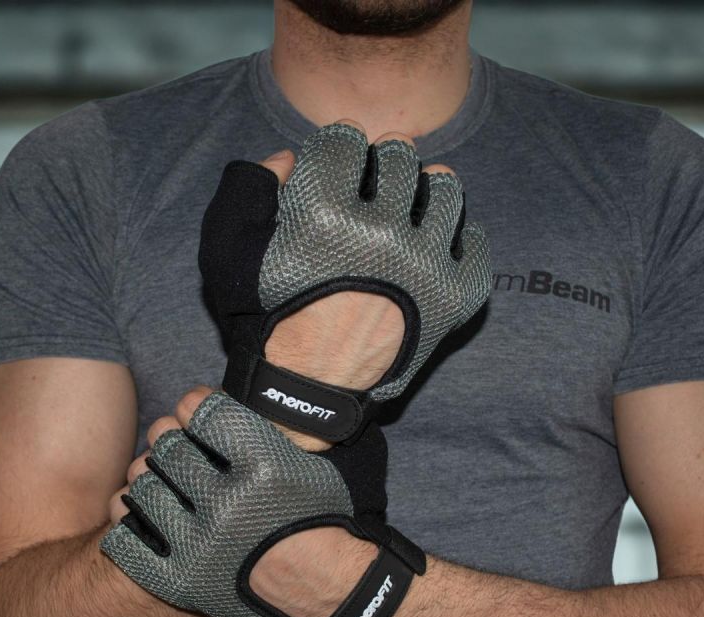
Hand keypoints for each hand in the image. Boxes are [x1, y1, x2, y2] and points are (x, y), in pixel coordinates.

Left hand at [108, 386, 377, 616]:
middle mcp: (225, 502)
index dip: (194, 403)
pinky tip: (151, 517)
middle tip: (178, 443)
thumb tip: (232, 399)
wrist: (320, 587)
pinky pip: (127, 538)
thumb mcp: (309, 466)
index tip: (196, 409)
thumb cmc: (318, 520)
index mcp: (261, 468)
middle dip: (170, 435)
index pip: (200, 409)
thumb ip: (267, 433)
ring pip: (141, 486)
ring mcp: (198, 544)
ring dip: (152, 477)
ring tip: (167, 482)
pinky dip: (132, 522)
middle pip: (167, 444)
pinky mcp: (179, 580)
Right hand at [199, 119, 488, 447]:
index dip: (336, 147)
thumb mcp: (226, 251)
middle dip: (379, 162)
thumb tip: (290, 156)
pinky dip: (460, 236)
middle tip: (370, 186)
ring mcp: (426, 268)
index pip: (346, 140)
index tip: (336, 163)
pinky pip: (477, 243)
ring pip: (446, 189)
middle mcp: (382, 235)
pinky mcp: (454, 298)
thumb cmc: (267, 318)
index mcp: (324, 215)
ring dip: (424, 189)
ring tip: (405, 209)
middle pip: (400, 157)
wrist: (306, 389)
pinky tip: (435, 244)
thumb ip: (248, 186)